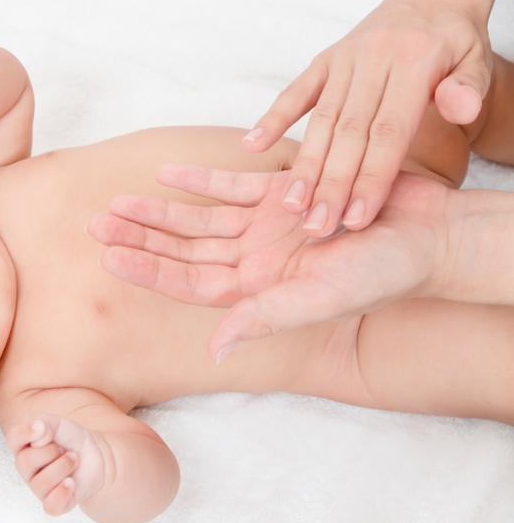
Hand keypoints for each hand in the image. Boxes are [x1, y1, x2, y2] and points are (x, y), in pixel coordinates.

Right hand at [5, 414, 106, 515]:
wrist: (96, 457)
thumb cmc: (71, 440)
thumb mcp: (58, 423)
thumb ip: (44, 423)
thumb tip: (37, 432)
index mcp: (24, 448)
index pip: (12, 440)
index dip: (23, 433)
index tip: (41, 427)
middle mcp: (27, 470)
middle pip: (25, 462)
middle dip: (51, 451)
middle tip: (64, 450)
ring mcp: (39, 489)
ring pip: (42, 483)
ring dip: (63, 466)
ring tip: (73, 460)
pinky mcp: (54, 504)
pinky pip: (51, 506)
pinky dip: (62, 492)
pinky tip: (71, 482)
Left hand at [87, 164, 449, 361]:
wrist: (427, 235)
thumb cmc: (380, 275)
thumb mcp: (321, 297)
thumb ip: (266, 318)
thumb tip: (215, 349)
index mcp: (257, 288)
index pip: (188, 281)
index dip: (148, 269)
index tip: (109, 257)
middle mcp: (254, 258)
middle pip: (183, 249)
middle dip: (139, 238)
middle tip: (95, 224)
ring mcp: (266, 225)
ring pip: (198, 218)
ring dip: (159, 210)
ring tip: (118, 201)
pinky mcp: (284, 193)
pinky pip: (232, 186)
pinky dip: (201, 179)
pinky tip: (166, 173)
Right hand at [245, 0, 491, 237]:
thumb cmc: (455, 40)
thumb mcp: (479, 59)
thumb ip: (470, 87)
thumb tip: (462, 110)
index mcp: (415, 63)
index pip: (390, 132)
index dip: (371, 178)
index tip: (357, 219)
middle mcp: (374, 59)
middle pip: (349, 133)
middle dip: (332, 184)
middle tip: (317, 227)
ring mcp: (345, 59)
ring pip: (321, 120)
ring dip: (304, 165)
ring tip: (292, 205)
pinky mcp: (325, 60)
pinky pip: (295, 92)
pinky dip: (273, 118)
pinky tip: (252, 146)